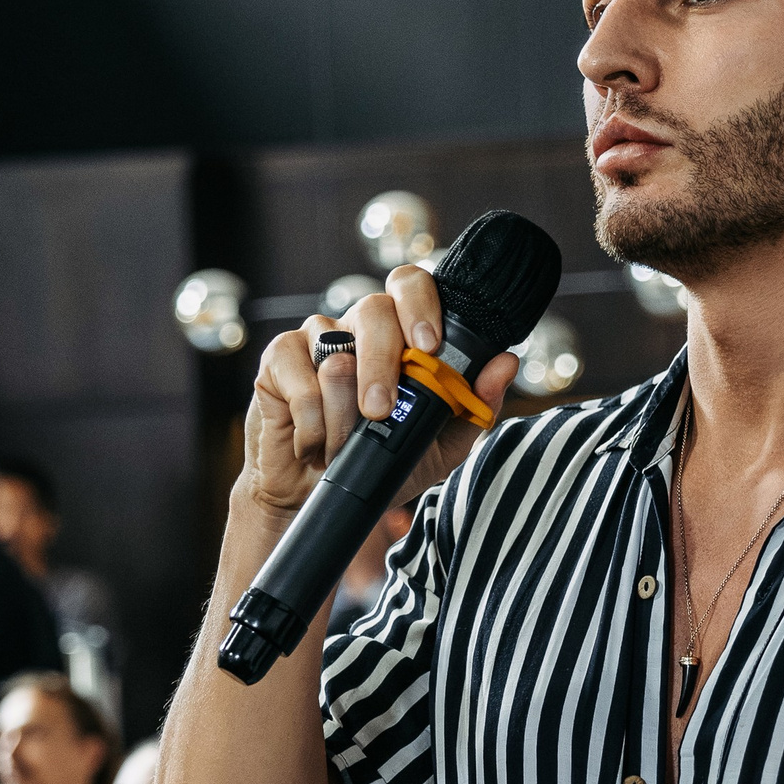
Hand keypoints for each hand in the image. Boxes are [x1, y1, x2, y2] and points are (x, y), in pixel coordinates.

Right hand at [240, 267, 517, 521]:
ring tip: (344, 447)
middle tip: (380, 412)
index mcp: (398, 334)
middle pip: (374, 311)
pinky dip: (313, 424)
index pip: (410, 286)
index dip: (421, 305)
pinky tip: (315, 445)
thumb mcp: (438, 445)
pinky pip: (300, 381)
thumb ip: (473, 405)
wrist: (317, 496)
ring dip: (344, 416)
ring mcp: (315, 338)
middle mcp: (357, 326)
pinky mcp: (278, 359)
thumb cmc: (377, 462)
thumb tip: (505, 362)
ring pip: (337, 355)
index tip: (429, 347)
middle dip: (382, 366)